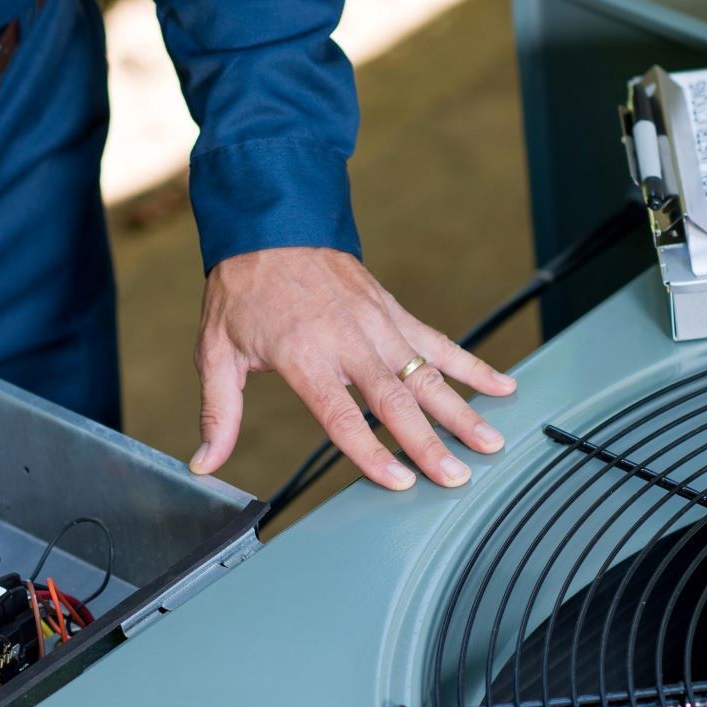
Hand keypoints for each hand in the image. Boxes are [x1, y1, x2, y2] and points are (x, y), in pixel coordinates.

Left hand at [190, 247, 515, 490]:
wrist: (270, 223)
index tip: (398, 483)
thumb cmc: (242, 290)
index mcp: (304, 355)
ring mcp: (377, 324)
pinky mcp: (393, 312)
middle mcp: (347, 340)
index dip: (371, 453)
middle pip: (396, 401)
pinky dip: (472, 366)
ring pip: (427, 375)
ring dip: (462, 411)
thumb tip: (204, 464)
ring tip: (491, 444)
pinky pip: (439, 342)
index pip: (342, 416)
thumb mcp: (216, 351)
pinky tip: (501, 387)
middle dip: (430, 443)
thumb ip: (219, 413)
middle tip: (457, 478)